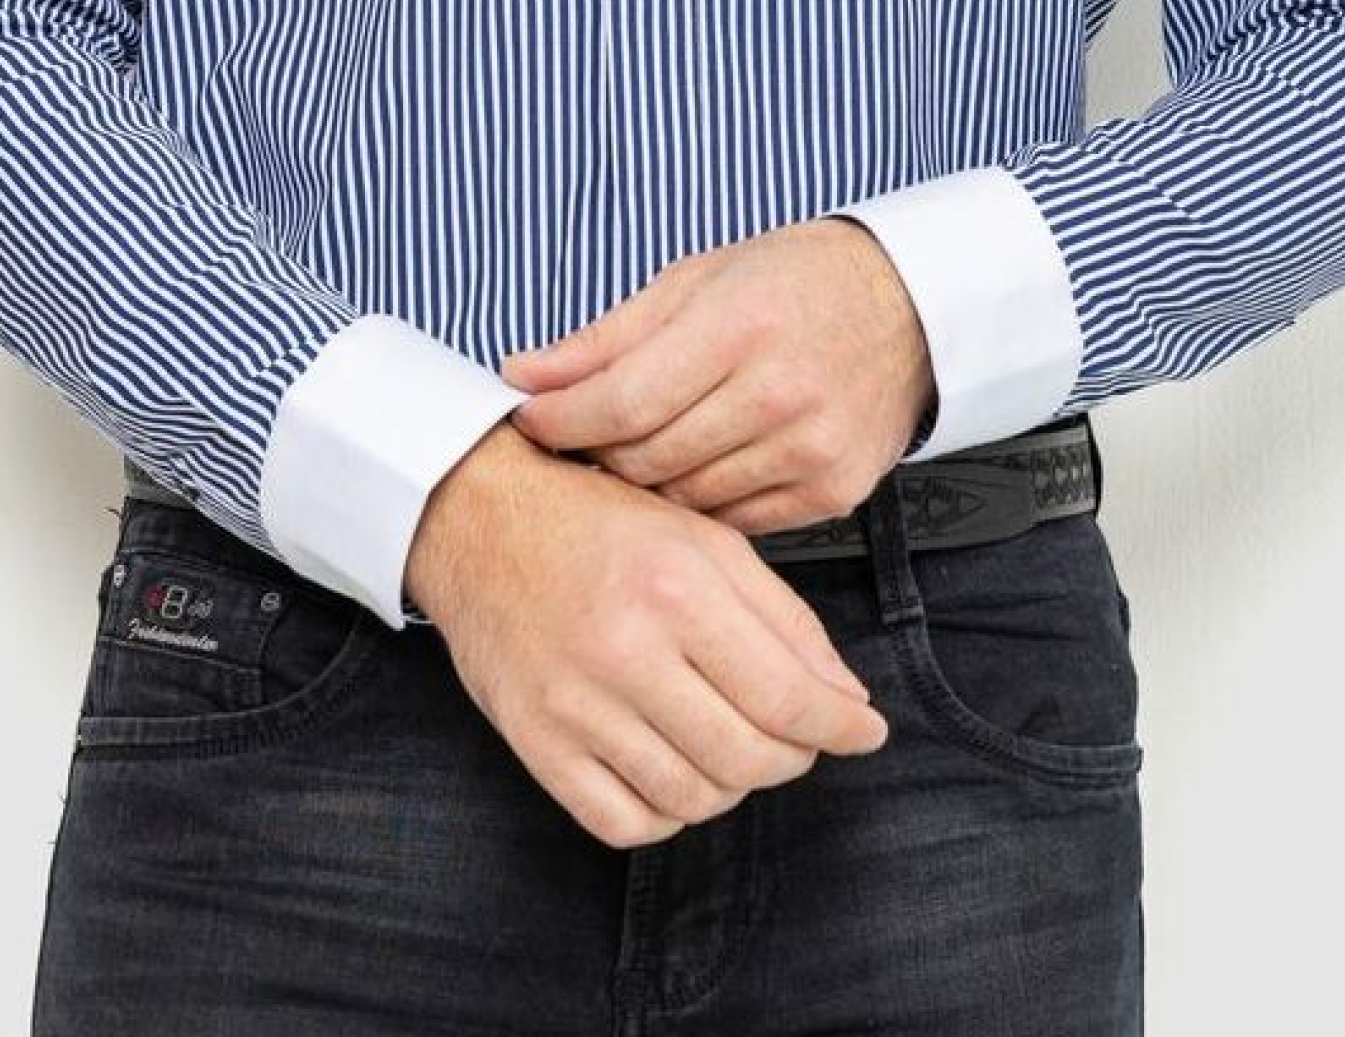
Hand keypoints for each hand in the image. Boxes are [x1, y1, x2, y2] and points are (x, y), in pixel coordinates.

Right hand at [405, 421, 889, 847]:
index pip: (787, 695)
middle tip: (798, 737)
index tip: (865, 732)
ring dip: (732, 786)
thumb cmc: (596, 522)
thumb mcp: (703, 538)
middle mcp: (625, 650)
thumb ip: (782, 615)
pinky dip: (666, 813)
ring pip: (692, 799)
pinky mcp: (537, 743)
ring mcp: (575, 705)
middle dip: (793, 758)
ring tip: (733, 745)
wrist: (479, 521)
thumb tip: (843, 694)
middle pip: (746, 758)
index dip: (841, 726)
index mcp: (677, 587)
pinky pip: (623, 822)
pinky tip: (674, 769)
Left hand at [496, 218, 935, 534]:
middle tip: (579, 437)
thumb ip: (605, 338)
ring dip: (648, 482)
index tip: (527, 419)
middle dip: (597, 453)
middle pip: (647, 458)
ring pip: (685, 498)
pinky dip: (702, 502)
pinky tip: (697, 467)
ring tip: (639, 450)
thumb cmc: (791, 283)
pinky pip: (736, 522)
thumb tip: (521, 375)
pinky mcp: (832, 491)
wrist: (907, 307)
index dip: (559, 421)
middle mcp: (778, 393)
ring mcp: (810, 449)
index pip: (620, 402)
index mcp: (737, 327)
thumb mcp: (694, 282)